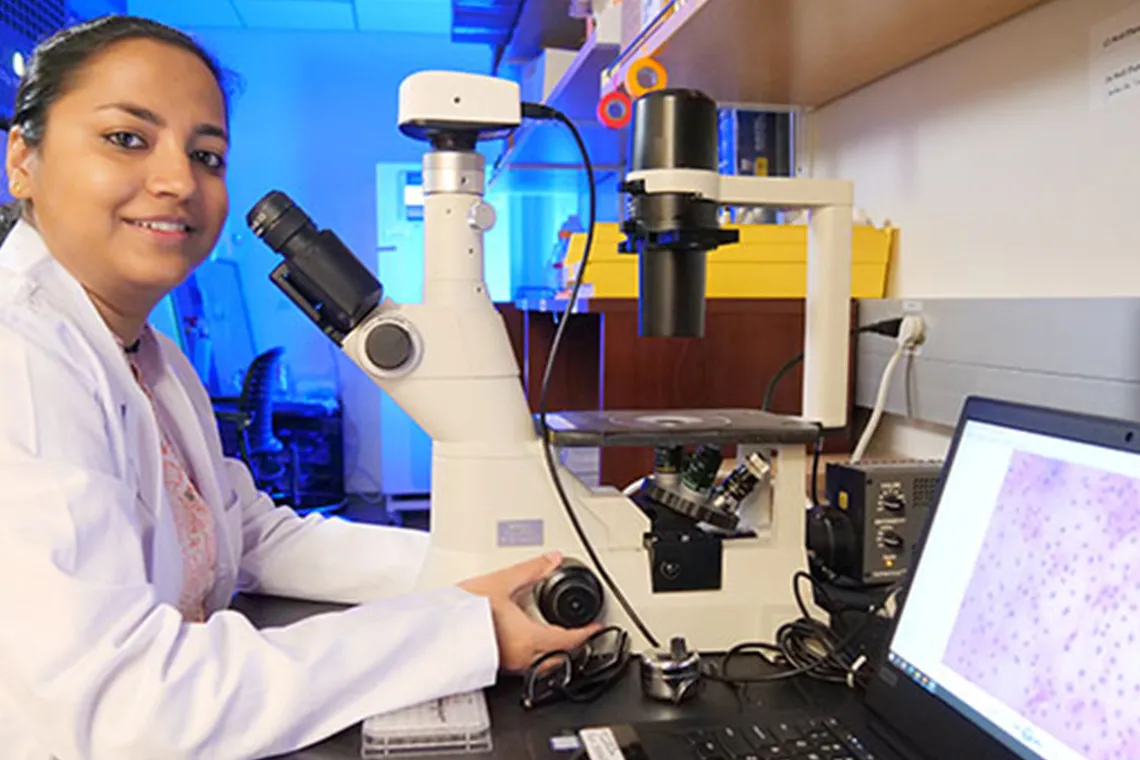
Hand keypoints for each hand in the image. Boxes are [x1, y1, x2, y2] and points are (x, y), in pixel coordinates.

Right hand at [459, 552, 602, 672]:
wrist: (432, 631)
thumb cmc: (460, 613)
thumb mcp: (501, 582)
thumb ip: (531, 570)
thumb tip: (551, 559)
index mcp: (529, 639)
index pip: (568, 641)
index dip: (586, 634)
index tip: (595, 629)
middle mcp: (521, 658)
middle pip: (558, 658)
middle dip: (573, 647)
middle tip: (582, 634)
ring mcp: (507, 665)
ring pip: (541, 664)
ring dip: (554, 652)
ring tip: (557, 635)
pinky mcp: (494, 664)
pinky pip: (524, 664)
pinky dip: (535, 654)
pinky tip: (527, 640)